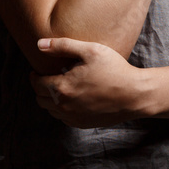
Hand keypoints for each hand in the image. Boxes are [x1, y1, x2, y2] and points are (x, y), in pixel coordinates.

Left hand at [29, 37, 149, 128]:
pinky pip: (63, 118)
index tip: (37, 70)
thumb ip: (62, 46)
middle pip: (40, 99)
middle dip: (39, 88)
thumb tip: (39, 44)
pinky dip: (61, 109)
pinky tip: (70, 98)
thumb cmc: (114, 69)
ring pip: (50, 110)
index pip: (37, 84)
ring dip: (49, 99)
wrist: (134, 95)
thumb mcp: (89, 50)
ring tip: (57, 87)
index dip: (34, 76)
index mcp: (63, 87)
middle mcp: (64, 106)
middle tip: (45, 78)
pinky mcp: (82, 124)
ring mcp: (73, 118)